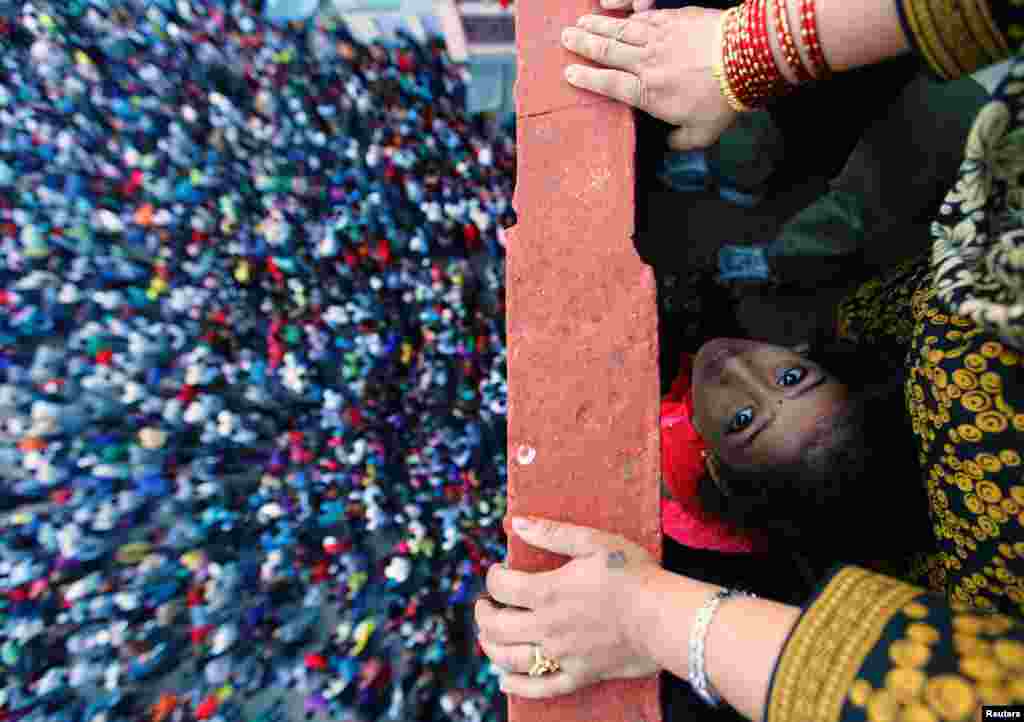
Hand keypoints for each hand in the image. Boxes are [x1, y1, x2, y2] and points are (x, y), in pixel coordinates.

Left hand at [474, 516, 661, 698]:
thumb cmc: (633, 574)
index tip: (499, 570)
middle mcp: (547, 626)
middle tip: (485, 605)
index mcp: (548, 592)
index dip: (493, 576)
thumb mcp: (593, 542)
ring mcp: (561, 655)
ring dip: (490, 647)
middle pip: (496, 626)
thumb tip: (517, 523)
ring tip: (488, 635)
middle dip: (483, 613)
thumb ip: (552, 534)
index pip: (501, 587)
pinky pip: (539, 688)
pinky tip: (504, 680)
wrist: (664, 617)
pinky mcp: (579, 675)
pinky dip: (516, 686)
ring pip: (509, 658)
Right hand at [561, 6, 736, 149]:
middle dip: (583, 44)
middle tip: (564, 38)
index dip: (587, 79)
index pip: (610, 85)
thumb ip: (680, 140)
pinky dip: (626, 15)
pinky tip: (616, 13)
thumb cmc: (723, 100)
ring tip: (580, 22)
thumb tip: (669, 143)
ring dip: (598, 26)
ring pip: (620, 30)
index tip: (569, 73)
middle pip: (607, 52)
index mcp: (648, 93)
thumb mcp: (702, 133)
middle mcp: (647, 63)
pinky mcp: (674, 18)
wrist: (745, 57)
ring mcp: (659, 38)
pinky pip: (643, 16)